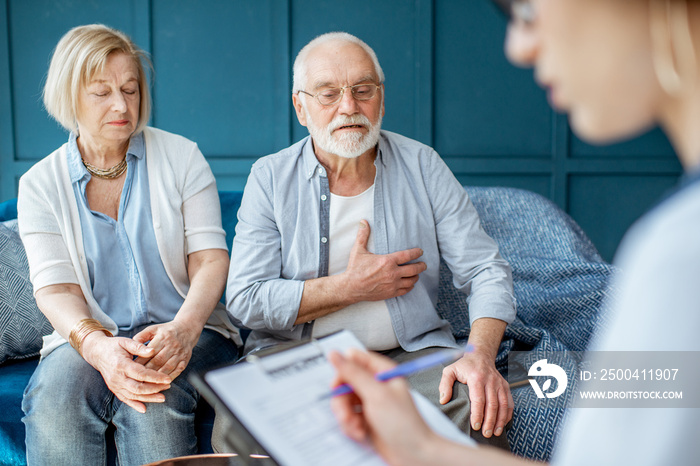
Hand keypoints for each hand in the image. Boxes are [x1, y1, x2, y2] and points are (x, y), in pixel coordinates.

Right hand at [81, 332, 171, 412]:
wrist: (98, 353)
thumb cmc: (114, 346)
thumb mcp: (126, 341)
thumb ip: (139, 346)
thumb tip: (153, 351)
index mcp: (121, 364)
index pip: (140, 373)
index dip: (155, 377)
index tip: (168, 378)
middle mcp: (117, 377)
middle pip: (137, 387)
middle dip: (154, 389)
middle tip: (168, 386)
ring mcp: (115, 385)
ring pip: (132, 395)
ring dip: (148, 398)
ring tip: (162, 397)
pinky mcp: (114, 389)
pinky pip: (124, 399)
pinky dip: (134, 405)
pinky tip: (144, 409)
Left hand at [133, 320, 200, 380]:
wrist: (187, 330)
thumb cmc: (167, 331)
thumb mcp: (153, 329)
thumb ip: (141, 336)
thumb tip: (131, 345)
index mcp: (162, 337)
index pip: (149, 352)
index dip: (140, 362)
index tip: (131, 369)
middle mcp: (172, 345)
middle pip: (158, 361)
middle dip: (146, 371)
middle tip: (136, 379)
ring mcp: (179, 354)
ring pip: (167, 368)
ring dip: (157, 377)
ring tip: (146, 384)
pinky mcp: (185, 360)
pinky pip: (177, 371)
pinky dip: (169, 378)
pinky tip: (161, 383)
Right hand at [329, 349, 442, 465]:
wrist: (414, 454)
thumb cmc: (405, 424)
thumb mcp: (376, 394)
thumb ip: (354, 373)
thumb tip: (336, 355)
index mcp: (382, 372)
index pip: (355, 360)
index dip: (343, 371)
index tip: (339, 385)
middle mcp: (376, 385)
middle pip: (345, 382)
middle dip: (342, 400)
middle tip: (347, 412)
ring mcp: (370, 402)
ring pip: (344, 401)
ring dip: (346, 415)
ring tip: (355, 426)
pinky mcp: (366, 418)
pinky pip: (348, 416)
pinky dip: (350, 425)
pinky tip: (360, 432)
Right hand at [344, 220, 426, 301]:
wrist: (351, 288)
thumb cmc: (355, 269)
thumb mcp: (358, 250)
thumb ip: (363, 235)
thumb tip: (363, 221)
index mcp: (387, 261)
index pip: (407, 255)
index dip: (416, 253)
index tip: (420, 251)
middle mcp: (393, 273)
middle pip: (414, 269)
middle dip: (421, 266)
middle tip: (424, 264)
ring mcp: (393, 284)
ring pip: (412, 280)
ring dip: (416, 276)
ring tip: (417, 274)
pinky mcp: (391, 293)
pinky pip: (406, 290)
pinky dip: (410, 286)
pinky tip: (410, 284)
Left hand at [438, 353, 512, 437]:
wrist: (480, 355)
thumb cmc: (464, 366)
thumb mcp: (450, 370)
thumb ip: (445, 385)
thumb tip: (443, 401)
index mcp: (476, 377)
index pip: (478, 399)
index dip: (478, 414)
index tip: (475, 426)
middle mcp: (490, 380)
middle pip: (492, 404)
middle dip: (489, 421)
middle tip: (485, 433)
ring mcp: (499, 383)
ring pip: (503, 405)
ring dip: (500, 420)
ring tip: (495, 433)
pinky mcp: (505, 386)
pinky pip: (509, 402)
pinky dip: (507, 415)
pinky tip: (503, 424)